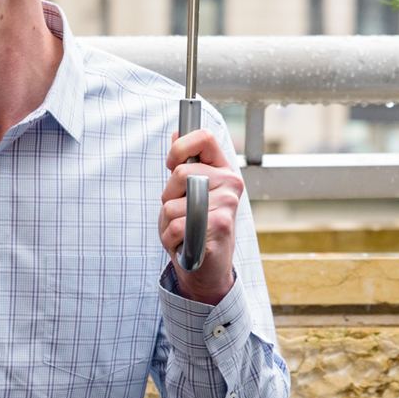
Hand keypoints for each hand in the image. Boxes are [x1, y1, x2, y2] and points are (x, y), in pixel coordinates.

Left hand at [160, 127, 242, 305]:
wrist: (207, 267)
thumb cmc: (194, 226)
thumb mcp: (186, 191)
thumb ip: (184, 163)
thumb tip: (176, 131)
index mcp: (223, 170)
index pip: (204, 137)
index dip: (180, 146)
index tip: (171, 163)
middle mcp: (230, 183)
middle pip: (180, 173)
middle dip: (168, 196)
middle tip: (180, 211)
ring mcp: (228, 204)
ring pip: (173, 203)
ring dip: (167, 222)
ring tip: (183, 230)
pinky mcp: (220, 226)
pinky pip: (177, 226)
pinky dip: (171, 238)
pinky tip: (184, 243)